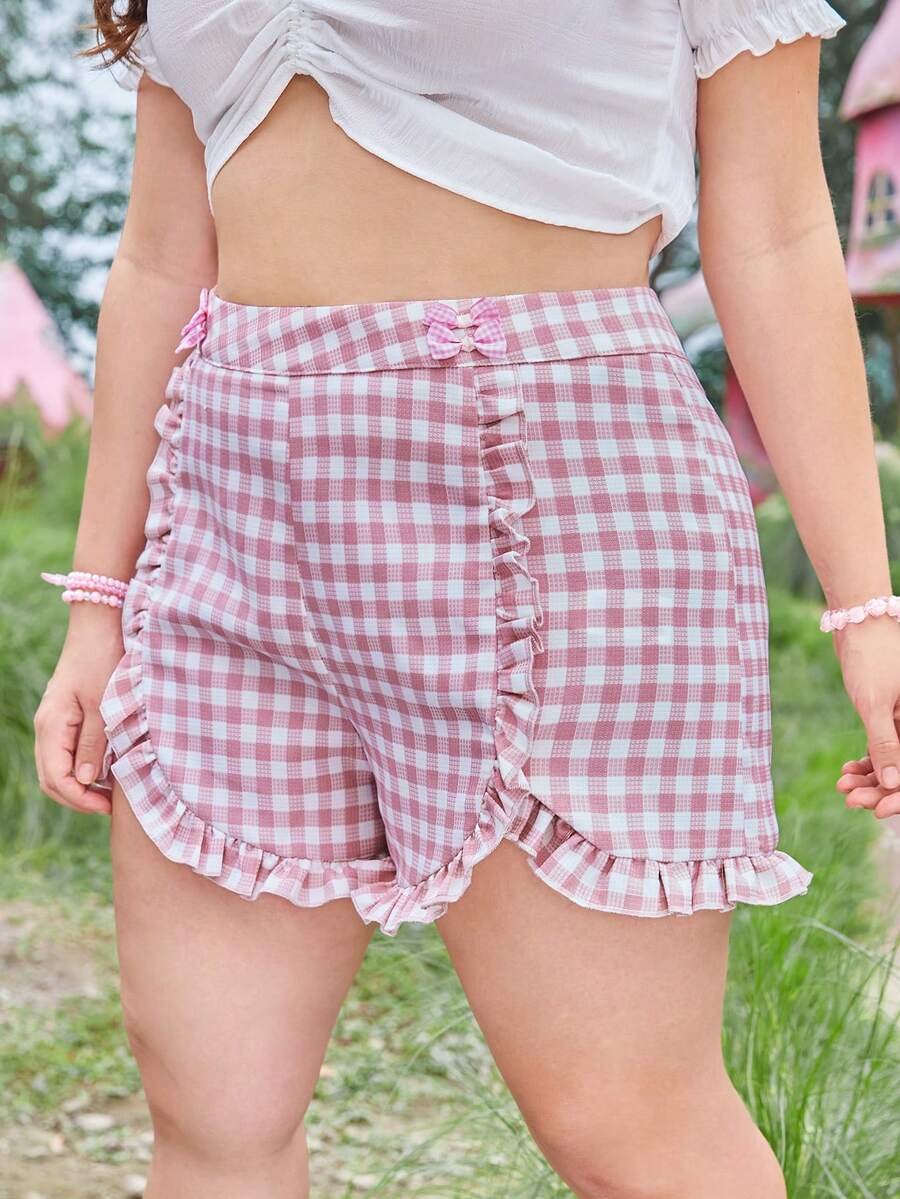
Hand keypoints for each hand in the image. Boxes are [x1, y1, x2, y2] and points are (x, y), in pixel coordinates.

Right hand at [33, 606, 124, 815]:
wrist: (98, 626)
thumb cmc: (103, 661)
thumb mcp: (103, 705)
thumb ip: (94, 743)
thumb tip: (87, 780)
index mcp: (52, 725)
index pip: (56, 778)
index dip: (79, 799)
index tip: (106, 807)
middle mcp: (46, 726)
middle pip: (51, 778)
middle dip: (78, 797)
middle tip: (109, 806)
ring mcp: (53, 720)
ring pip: (57, 766)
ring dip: (80, 784)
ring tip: (110, 791)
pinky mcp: (65, 715)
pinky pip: (65, 751)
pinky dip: (81, 766)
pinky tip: (107, 768)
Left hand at [832, 614, 899, 819]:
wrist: (857, 621)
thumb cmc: (870, 656)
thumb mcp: (875, 704)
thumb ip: (885, 743)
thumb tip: (894, 784)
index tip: (876, 809)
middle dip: (881, 788)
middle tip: (850, 799)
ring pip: (893, 759)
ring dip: (871, 777)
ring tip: (843, 788)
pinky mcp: (890, 714)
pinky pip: (883, 746)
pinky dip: (867, 760)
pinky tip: (846, 773)